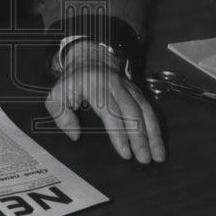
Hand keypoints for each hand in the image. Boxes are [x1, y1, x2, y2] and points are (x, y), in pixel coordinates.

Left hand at [45, 41, 165, 163]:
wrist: (89, 56)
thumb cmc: (72, 81)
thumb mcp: (57, 94)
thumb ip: (61, 115)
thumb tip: (74, 135)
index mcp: (95, 86)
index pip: (110, 112)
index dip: (119, 133)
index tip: (125, 153)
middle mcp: (115, 86)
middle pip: (132, 112)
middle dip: (140, 137)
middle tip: (144, 159)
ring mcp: (128, 87)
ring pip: (145, 110)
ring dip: (153, 133)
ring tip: (158, 155)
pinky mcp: (137, 90)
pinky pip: (149, 108)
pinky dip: (156, 126)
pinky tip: (159, 142)